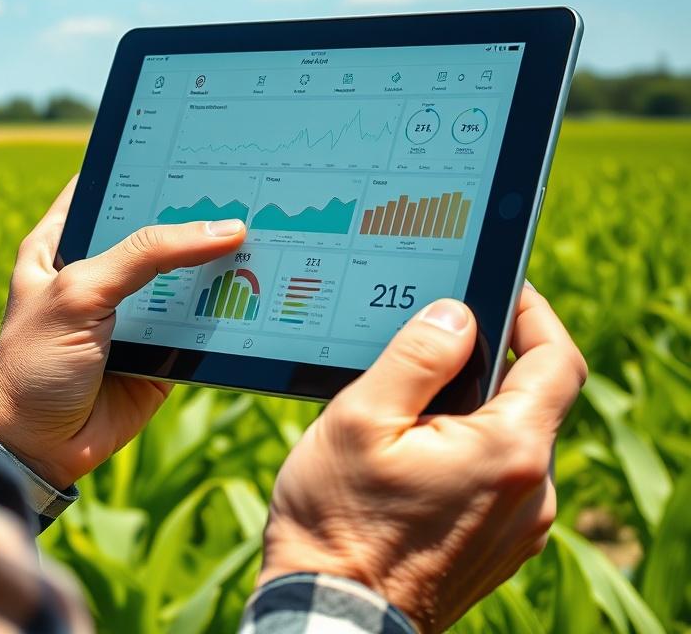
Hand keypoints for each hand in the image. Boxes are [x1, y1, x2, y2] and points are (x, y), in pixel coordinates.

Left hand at [0, 177, 246, 488]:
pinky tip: (260, 286)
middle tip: (248, 188)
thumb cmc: (35, 362)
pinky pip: (202, 323)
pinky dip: (227, 312)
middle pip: (159, 231)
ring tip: (269, 229)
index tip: (198, 145)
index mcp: (66, 241)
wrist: (37, 448)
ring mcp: (135, 311)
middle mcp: (103, 270)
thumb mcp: (82, 291)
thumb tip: (222, 229)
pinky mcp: (163, 350)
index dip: (149, 166)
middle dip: (198, 216)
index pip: (113, 187)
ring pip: (187, 276)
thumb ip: (146, 255)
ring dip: (219, 264)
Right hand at [260, 287, 586, 632]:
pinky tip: (413, 458)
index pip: (557, 359)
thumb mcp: (363, 418)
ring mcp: (520, 526)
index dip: (535, 314)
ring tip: (405, 415)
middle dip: (485, 366)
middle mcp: (533, 492)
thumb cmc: (339, 518)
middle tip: (425, 351)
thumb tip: (457, 313)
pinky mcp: (500, 547)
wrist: (333, 611)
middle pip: (531, 399)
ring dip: (471, 413)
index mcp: (509, 450)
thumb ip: (417, 356)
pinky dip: (468, 452)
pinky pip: (499, 479)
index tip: (502, 289)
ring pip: (511, 440)